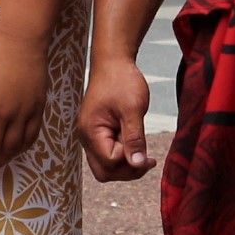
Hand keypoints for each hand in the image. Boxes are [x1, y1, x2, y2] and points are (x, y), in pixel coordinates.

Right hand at [77, 55, 155, 181]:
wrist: (112, 62)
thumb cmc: (121, 81)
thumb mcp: (133, 109)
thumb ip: (134, 138)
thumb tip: (136, 164)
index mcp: (91, 131)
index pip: (110, 162)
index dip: (130, 162)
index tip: (148, 155)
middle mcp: (86, 137)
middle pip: (104, 172)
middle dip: (126, 171)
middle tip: (147, 160)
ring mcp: (90, 136)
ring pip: (105, 166)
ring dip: (125, 165)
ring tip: (143, 153)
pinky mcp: (98, 133)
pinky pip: (107, 154)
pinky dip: (122, 155)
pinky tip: (137, 147)